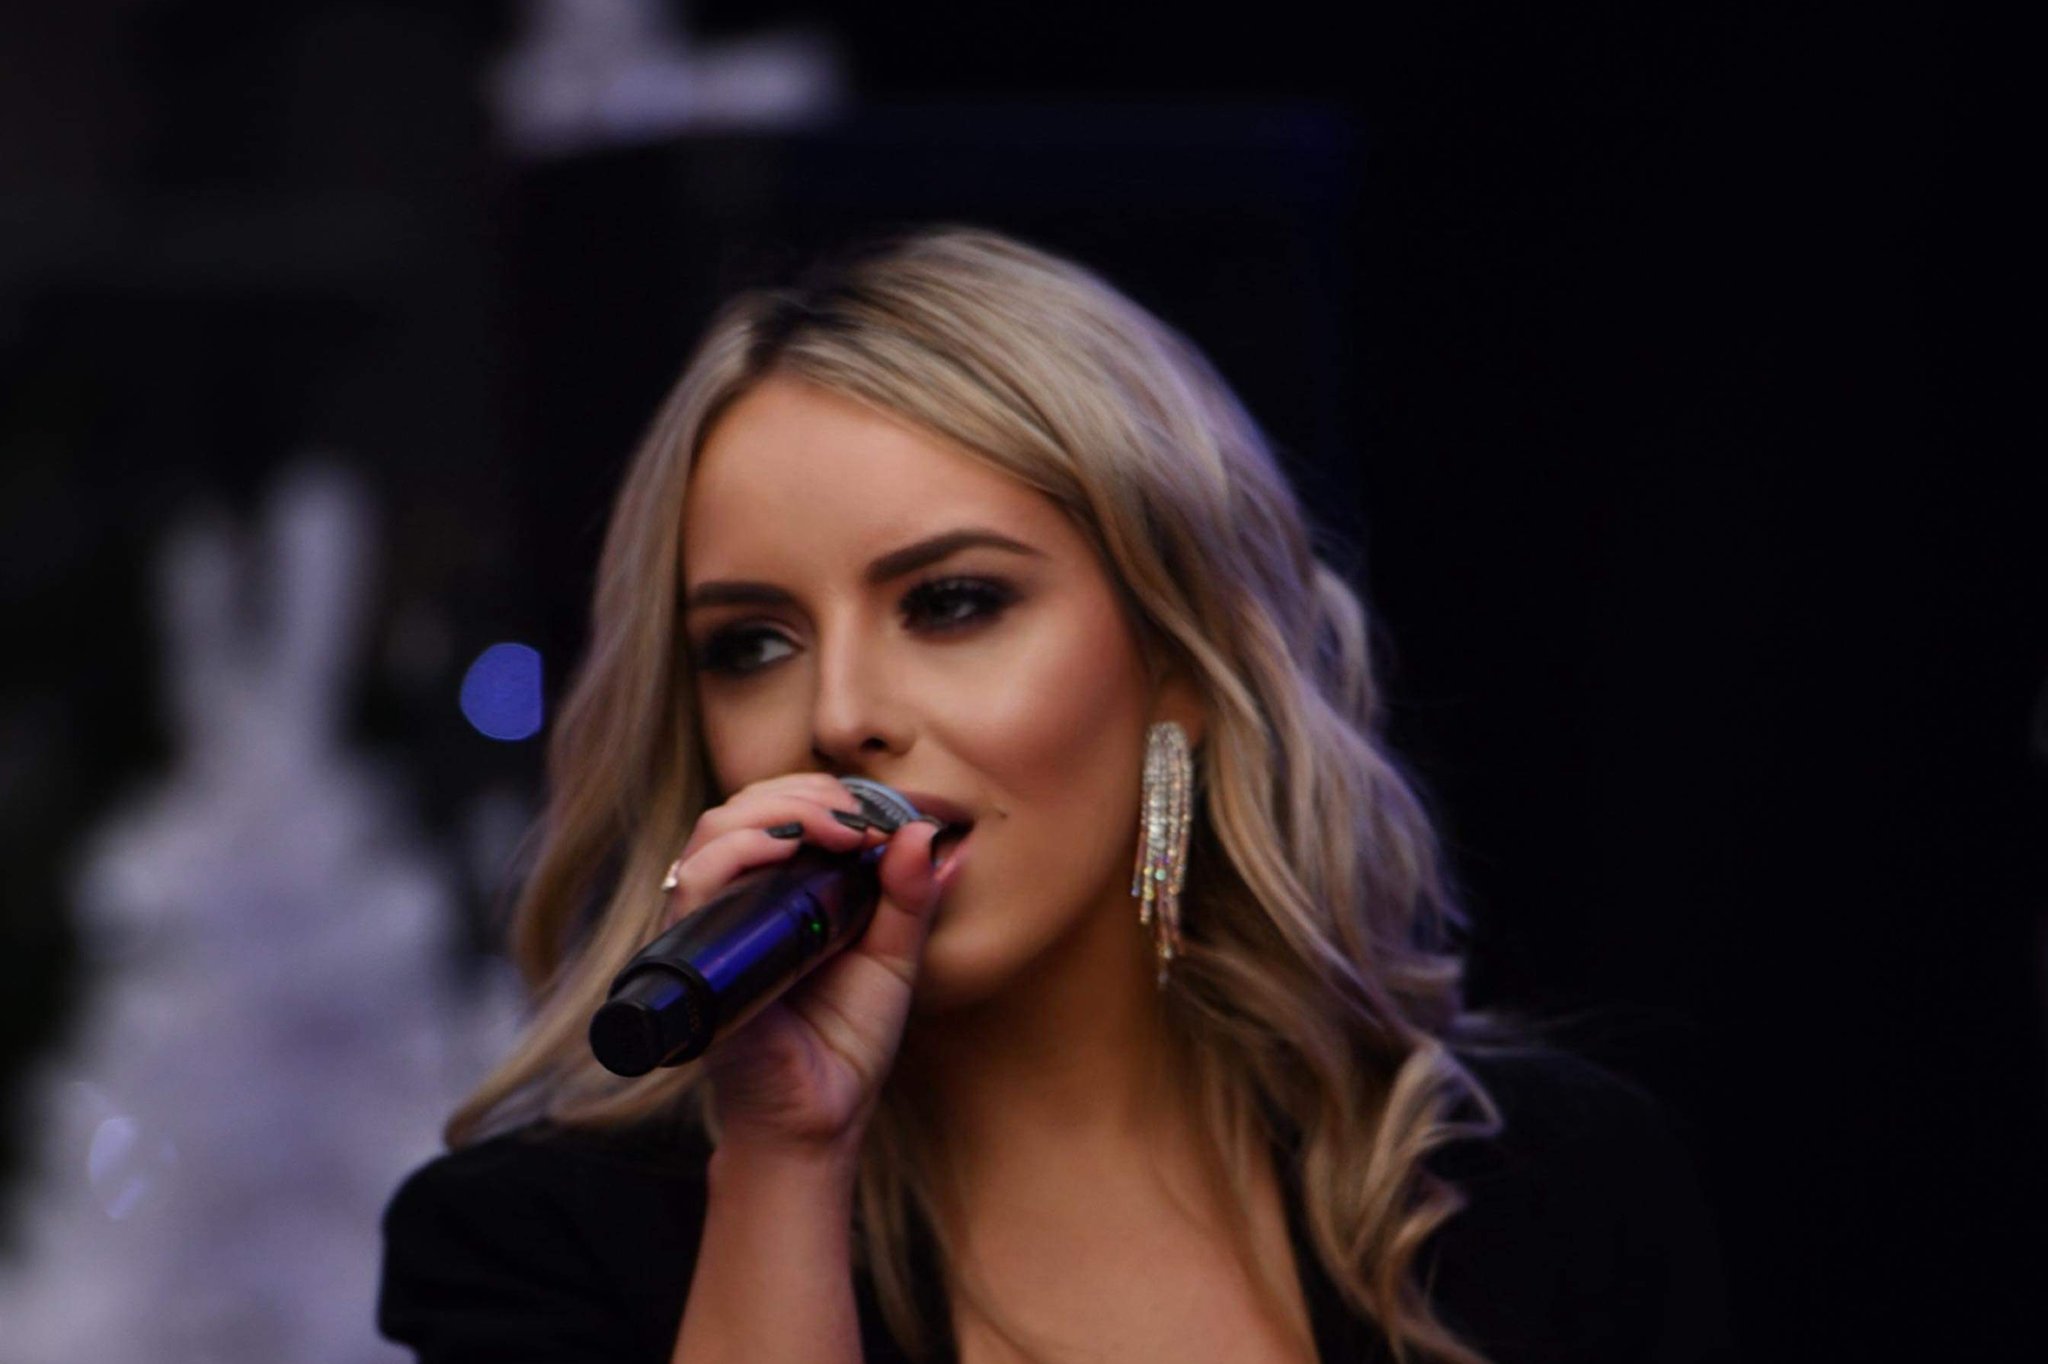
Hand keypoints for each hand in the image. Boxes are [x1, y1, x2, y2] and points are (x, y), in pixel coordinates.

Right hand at [658, 774, 963, 1159]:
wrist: (821, 1120)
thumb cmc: (847, 1043)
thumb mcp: (893, 957)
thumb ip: (908, 896)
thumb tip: (924, 830)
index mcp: (778, 892)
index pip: (775, 810)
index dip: (822, 794)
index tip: (878, 816)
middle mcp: (737, 901)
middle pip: (743, 808)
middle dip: (805, 794)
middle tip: (858, 819)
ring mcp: (713, 927)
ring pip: (714, 831)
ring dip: (777, 810)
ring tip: (834, 828)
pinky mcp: (698, 958)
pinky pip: (693, 885)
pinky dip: (736, 850)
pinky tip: (784, 847)